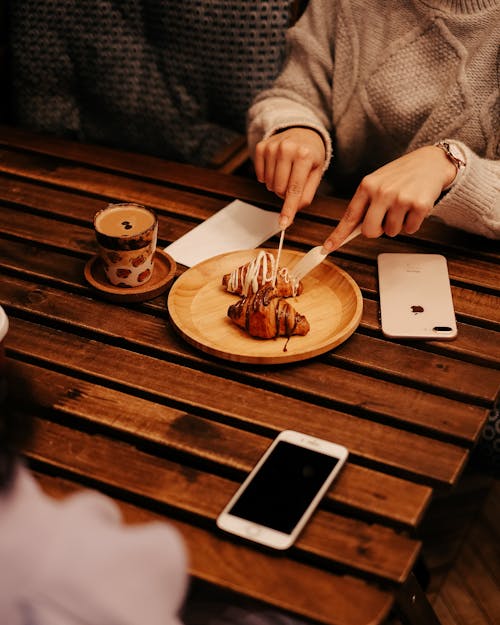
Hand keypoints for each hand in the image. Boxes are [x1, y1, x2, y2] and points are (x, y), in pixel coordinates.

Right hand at [253, 127, 325, 227]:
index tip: (283, 224)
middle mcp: (287, 148)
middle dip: (285, 193)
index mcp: (304, 155)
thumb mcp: (316, 173)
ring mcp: (272, 147)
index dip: (288, 209)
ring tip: (286, 173)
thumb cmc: (310, 155)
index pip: (294, 189)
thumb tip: (293, 211)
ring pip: (269, 184)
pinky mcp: (261, 147)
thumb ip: (306, 194)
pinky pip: (260, 176)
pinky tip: (276, 168)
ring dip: (277, 185)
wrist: (301, 132)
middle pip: (279, 189)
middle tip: (293, 183)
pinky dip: (267, 178)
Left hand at [323, 146, 456, 250]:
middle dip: (377, 230)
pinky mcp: (419, 205)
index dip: (338, 235)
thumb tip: (353, 230)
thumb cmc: (401, 175)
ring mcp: (400, 198)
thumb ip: (366, 203)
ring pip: (392, 232)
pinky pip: (410, 229)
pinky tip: (415, 206)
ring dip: (398, 224)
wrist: (431, 161)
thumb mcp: (378, 182)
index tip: (327, 248)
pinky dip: (413, 223)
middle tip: (386, 217)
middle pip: (370, 232)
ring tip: (404, 206)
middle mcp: (382, 191)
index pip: (349, 216)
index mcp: (367, 185)